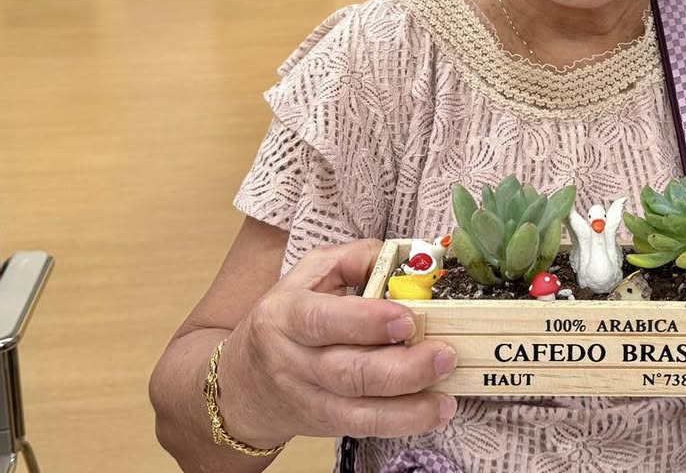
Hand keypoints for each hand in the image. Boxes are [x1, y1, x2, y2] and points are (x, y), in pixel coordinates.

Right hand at [217, 239, 457, 447]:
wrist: (239, 386)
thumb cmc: (285, 318)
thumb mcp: (309, 274)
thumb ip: (354, 258)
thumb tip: (402, 257)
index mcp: (286, 315)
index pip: (322, 321)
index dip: (366, 322)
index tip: (407, 319)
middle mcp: (294, 362)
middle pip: (347, 372)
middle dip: (402, 367)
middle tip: (444, 354)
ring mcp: (310, 398)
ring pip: (358, 409)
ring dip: (409, 404)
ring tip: (445, 390)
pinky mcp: (325, 424)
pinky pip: (365, 427)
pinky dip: (403, 422)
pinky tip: (434, 411)